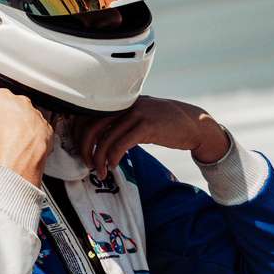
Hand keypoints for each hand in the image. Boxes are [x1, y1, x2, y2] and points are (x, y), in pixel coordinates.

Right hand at [0, 88, 52, 186]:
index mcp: (2, 97)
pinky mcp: (45, 127)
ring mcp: (35, 114)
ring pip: (27, 117)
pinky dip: (34, 137)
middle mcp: (20, 102)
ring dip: (21, 126)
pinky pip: (40, 130)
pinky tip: (26, 146)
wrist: (20, 147)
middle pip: (11, 106)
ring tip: (12, 141)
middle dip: (5, 117)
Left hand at [76, 95, 229, 179]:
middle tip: (88, 164)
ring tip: (101, 171)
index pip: (88, 115)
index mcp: (120, 101)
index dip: (79, 135)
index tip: (81, 151)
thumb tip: (98, 140)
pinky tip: (114, 166)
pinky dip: (113, 157)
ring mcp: (136, 113)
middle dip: (85, 149)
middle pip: (92, 126)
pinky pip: (122, 144)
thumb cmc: (164, 124)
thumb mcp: (138, 118)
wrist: (193, 124)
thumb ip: (119, 124)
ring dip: (99, 159)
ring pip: (106, 138)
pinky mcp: (147, 126)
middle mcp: (125, 104)